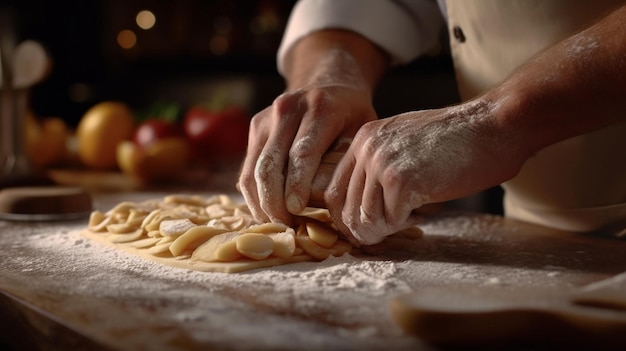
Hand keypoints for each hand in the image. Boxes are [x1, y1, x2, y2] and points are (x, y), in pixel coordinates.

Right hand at [238, 83, 376, 224]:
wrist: (329, 82)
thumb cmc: (352, 115)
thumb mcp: (362, 131)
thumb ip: (349, 159)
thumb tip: (334, 201)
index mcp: (320, 107)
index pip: (302, 153)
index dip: (297, 186)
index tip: (297, 211)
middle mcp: (288, 108)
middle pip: (271, 165)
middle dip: (275, 202)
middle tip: (286, 228)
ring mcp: (267, 117)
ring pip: (253, 170)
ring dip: (261, 203)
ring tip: (276, 225)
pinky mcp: (255, 127)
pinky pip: (248, 168)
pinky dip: (254, 194)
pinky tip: (267, 212)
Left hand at [326, 98, 527, 244]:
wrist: (493, 126)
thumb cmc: (457, 140)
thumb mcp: (405, 142)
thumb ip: (379, 167)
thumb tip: (362, 210)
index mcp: (363, 139)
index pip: (334, 191)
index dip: (345, 218)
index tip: (362, 229)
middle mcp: (366, 149)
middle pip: (346, 210)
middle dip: (363, 230)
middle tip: (383, 235)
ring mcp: (382, 164)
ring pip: (366, 219)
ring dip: (386, 228)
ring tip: (408, 216)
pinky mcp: (402, 182)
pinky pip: (392, 221)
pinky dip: (406, 223)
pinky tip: (422, 209)